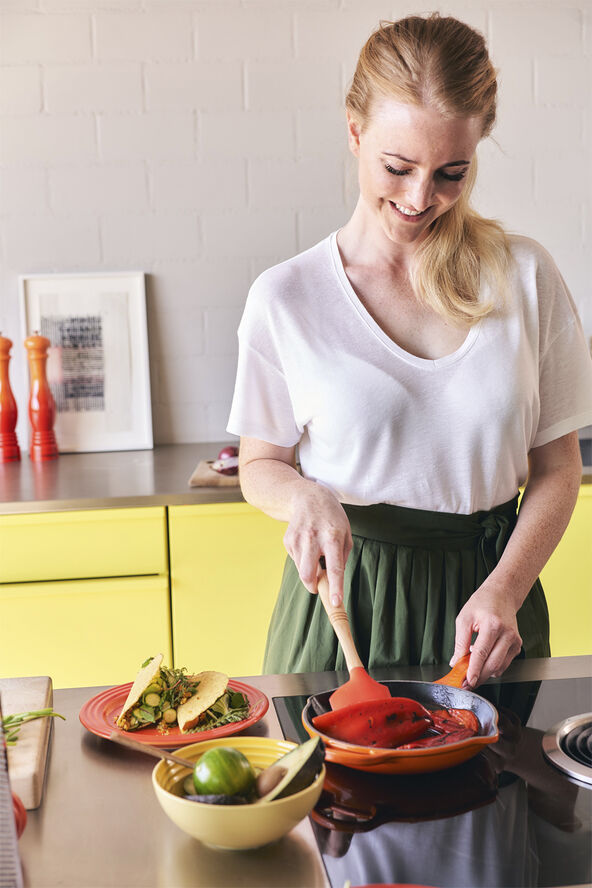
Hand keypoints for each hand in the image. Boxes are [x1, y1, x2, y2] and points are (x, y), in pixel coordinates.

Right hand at [282, 481, 351, 606]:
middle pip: (307, 574)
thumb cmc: (332, 518)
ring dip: (309, 570)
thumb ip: (342, 556)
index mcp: (332, 537)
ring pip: (301, 569)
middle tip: (318, 587)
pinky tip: (307, 545)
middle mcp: (313, 538)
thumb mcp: (345, 533)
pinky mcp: (287, 540)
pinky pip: (296, 560)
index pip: (334, 567)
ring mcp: (297, 539)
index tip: (336, 602)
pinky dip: (303, 560)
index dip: (335, 587)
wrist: (307, 497)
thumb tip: (334, 579)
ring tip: (316, 553)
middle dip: (312, 586)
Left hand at [450, 579, 522, 686]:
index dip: (474, 669)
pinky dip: (493, 667)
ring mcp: (515, 640)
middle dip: (479, 677)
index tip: (468, 681)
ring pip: (500, 667)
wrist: (502, 595)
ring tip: (472, 668)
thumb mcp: (464, 618)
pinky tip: (484, 660)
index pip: (482, 653)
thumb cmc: (482, 604)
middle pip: (493, 664)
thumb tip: (456, 662)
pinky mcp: (518, 646)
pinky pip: (504, 664)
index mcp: (493, 625)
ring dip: (485, 673)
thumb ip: (460, 642)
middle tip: (466, 683)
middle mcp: (508, 634)